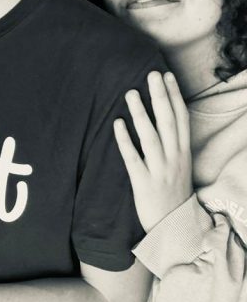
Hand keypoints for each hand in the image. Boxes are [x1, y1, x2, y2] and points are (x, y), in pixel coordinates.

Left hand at [114, 71, 193, 231]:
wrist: (174, 228)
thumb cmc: (172, 193)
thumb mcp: (179, 167)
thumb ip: (172, 145)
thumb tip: (160, 119)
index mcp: (183, 153)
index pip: (181, 119)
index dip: (175, 96)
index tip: (167, 76)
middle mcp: (174, 159)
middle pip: (168, 123)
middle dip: (160, 97)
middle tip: (151, 74)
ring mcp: (160, 171)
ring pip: (151, 137)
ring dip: (141, 114)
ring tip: (130, 92)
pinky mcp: (144, 183)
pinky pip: (133, 159)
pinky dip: (125, 141)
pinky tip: (117, 123)